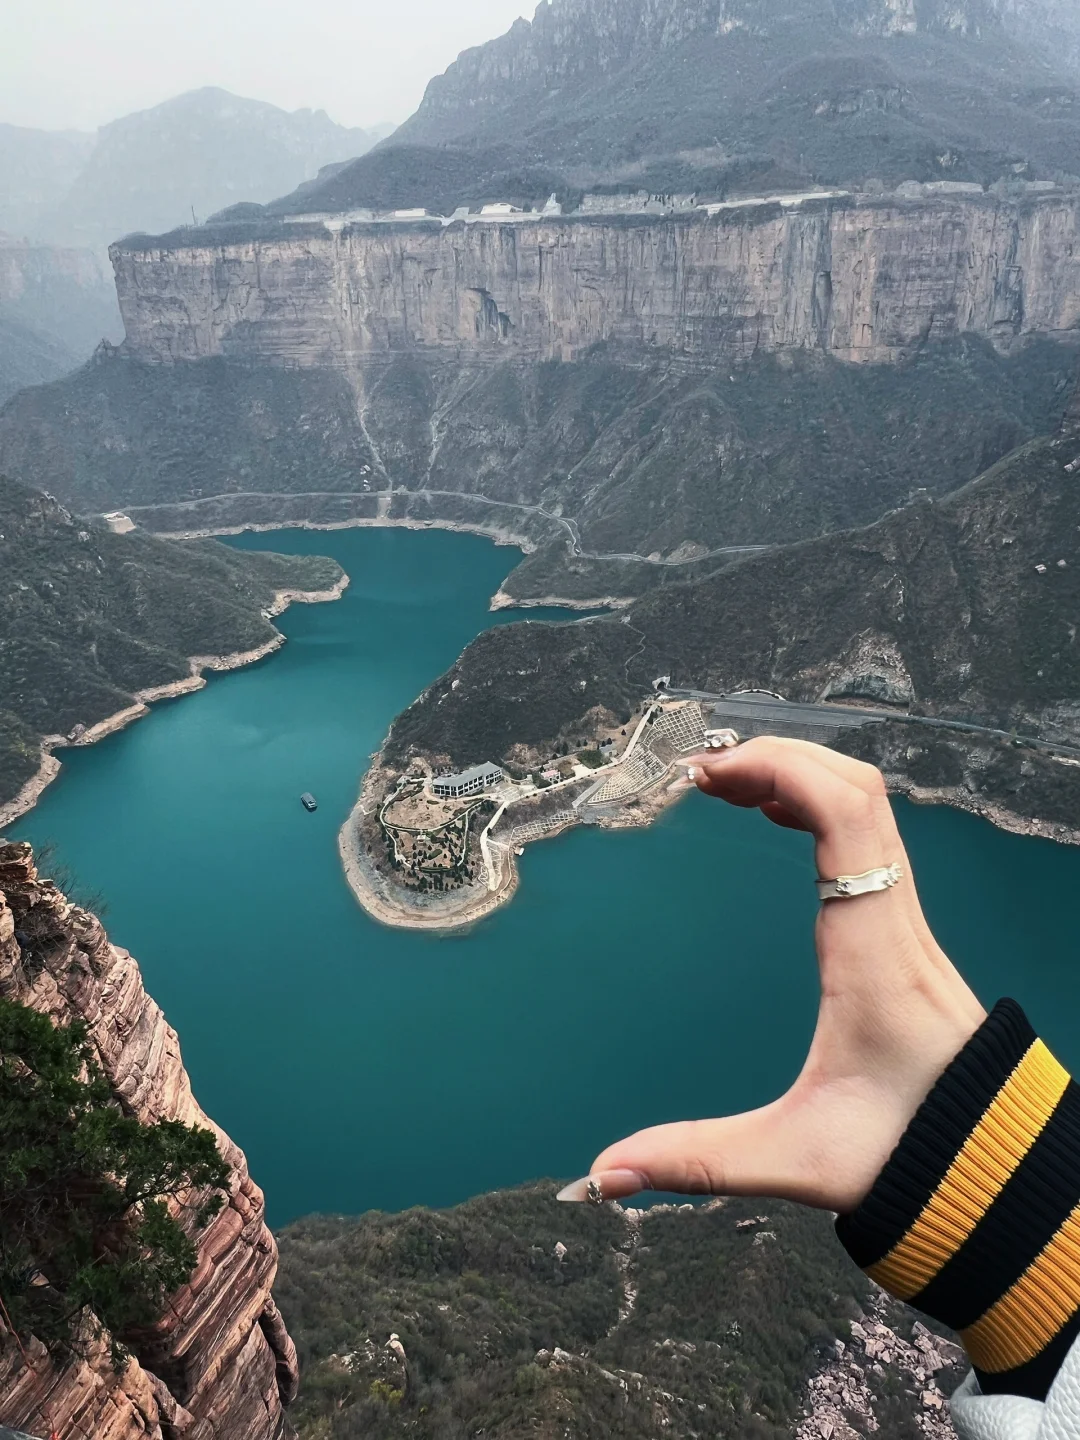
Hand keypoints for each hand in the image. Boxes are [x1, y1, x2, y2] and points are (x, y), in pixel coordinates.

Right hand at [558, 736, 985, 1212]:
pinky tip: (775, 818)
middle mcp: (894, 920)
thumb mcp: (793, 1159)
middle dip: (777, 758)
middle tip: (702, 770)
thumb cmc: (905, 1157)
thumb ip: (694, 1162)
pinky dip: (818, 806)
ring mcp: (905, 919)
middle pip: (856, 787)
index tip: (708, 773)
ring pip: (867, 805)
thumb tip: (600, 1175)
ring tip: (727, 783)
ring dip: (798, 776)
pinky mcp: (902, 929)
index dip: (779, 771)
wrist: (991, 1169)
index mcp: (870, 954)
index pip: (846, 816)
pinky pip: (868, 835)